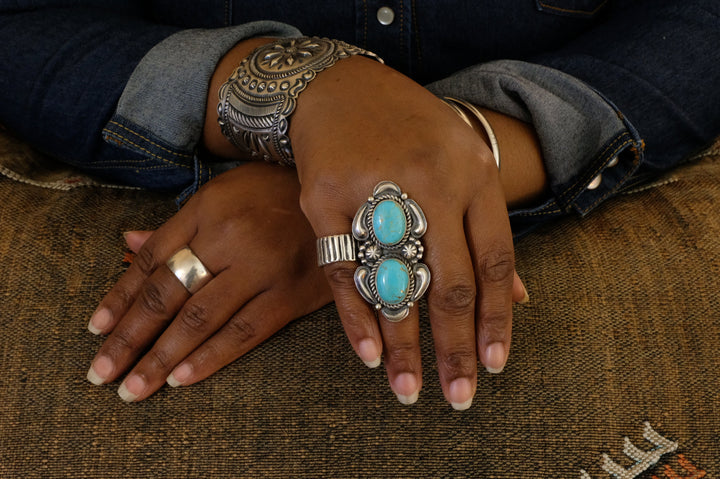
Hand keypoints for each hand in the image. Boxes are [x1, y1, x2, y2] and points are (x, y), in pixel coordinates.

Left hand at [86, 162, 331, 400]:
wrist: (346, 195)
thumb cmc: (278, 191)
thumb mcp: (223, 193)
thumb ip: (177, 225)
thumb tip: (128, 243)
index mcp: (207, 209)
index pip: (152, 260)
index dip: (120, 297)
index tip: (96, 330)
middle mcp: (229, 237)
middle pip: (167, 294)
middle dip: (130, 337)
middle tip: (101, 372)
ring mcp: (261, 267)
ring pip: (200, 318)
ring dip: (162, 357)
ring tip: (133, 387)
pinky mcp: (291, 293)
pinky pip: (245, 330)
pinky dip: (212, 356)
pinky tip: (182, 378)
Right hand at [289, 56, 527, 408]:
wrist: (340, 87)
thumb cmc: (409, 131)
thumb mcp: (462, 164)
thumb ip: (487, 228)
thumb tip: (517, 299)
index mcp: (473, 172)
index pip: (494, 260)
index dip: (496, 318)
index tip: (495, 366)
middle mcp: (430, 180)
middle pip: (450, 281)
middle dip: (455, 347)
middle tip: (459, 397)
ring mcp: (375, 188)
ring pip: (396, 281)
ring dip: (404, 344)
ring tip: (408, 391)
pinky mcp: (324, 197)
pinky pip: (343, 270)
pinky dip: (356, 316)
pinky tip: (369, 354)